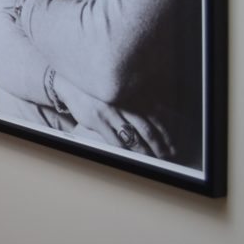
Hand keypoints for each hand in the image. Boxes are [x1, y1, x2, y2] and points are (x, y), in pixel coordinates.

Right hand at [52, 76, 174, 158]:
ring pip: (133, 136)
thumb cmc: (98, 91)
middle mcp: (124, 104)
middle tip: (165, 155)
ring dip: (144, 151)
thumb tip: (156, 117)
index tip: (171, 144)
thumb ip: (136, 102)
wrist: (72, 84)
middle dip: (158, 145)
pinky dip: (125, 150)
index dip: (165, 133)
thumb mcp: (119, 92)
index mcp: (132, 96)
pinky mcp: (98, 120)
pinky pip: (114, 140)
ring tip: (151, 158)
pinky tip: (130, 156)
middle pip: (147, 129)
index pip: (155, 118)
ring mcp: (111, 113)